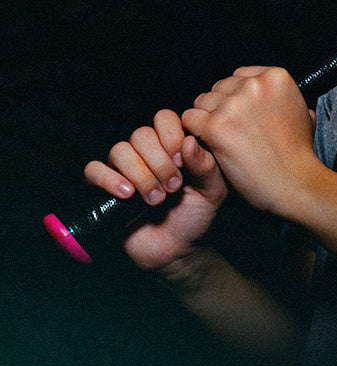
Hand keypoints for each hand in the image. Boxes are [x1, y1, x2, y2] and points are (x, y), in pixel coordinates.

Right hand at [83, 109, 227, 269]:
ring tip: (156, 198)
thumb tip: (189, 141)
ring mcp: (124, 168)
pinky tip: (127, 195)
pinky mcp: (104, 186)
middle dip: (159, 162)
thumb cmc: (196, 214)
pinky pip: (94, 170)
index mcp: (172, 144)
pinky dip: (109, 179)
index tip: (183, 162)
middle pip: (141, 134)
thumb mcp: (212, 190)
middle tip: (174, 187)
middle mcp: (147, 151)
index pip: (164, 118)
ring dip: (140, 175)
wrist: (176, 247)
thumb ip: (206, 166)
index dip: (171, 136)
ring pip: (120, 150)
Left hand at [181, 66, 317, 216]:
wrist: (295, 182)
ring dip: (207, 120)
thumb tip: (279, 98)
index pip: (239, 76)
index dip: (237, 97)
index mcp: (276, 77)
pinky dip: (195, 132)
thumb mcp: (304, 115)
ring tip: (223, 140)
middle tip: (232, 131)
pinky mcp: (216, 126)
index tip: (241, 115)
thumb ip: (287, 100)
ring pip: (202, 102)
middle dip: (222, 107)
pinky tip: (210, 145)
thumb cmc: (299, 154)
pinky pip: (190, 119)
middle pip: (220, 87)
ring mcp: (234, 105)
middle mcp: (255, 85)